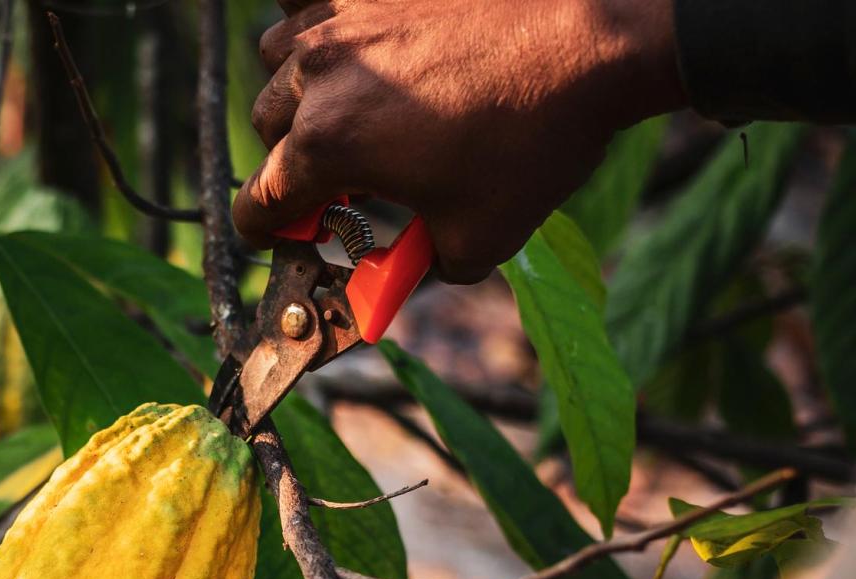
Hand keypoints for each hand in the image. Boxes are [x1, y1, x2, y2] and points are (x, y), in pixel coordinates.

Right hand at [232, 0, 685, 281]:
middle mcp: (318, 74)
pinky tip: (363, 44)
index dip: (270, 231)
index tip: (291, 234)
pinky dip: (322, 22)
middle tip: (345, 178)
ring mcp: (343, 14)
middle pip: (266, 128)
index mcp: (330, 145)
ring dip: (298, 88)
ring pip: (279, 57)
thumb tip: (398, 276)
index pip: (258, 203)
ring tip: (348, 102)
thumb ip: (419, 266)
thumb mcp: (481, 236)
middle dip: (294, 159)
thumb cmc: (539, 138)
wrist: (598, 35)